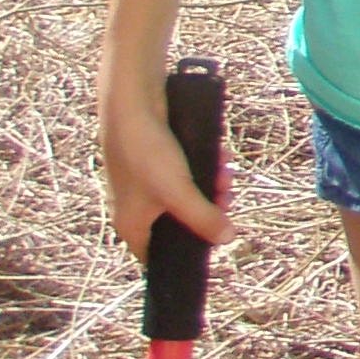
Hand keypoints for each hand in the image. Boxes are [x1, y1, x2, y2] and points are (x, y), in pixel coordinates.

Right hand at [103, 84, 227, 259]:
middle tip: (227, 198)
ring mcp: (145, 184)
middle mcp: (135, 208)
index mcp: (130, 225)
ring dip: (211, 186)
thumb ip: (204, 218)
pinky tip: (221, 158)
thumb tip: (228, 239)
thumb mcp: (179, 191)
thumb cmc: (147, 152)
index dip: (183, 254)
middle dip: (208, 210)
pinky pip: (185, 173)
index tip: (211, 244)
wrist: (131, 102)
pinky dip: (204, 168)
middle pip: (179, 223)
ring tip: (226, 175)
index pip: (156, 256)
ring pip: (186, 195)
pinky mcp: (155, 162)